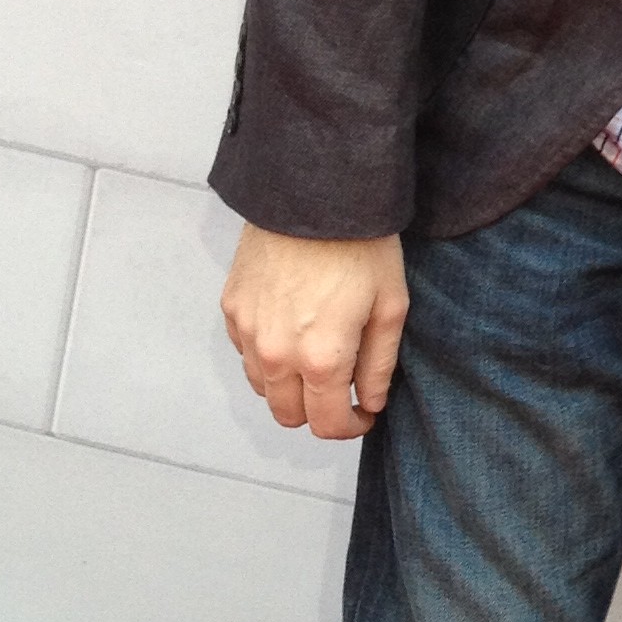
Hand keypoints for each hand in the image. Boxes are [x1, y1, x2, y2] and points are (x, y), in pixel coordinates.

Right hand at [221, 223, 408, 438]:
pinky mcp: (231, 308)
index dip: (349, 427)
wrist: (314, 193)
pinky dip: (267, 355)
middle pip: (287, 415)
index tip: (363, 413)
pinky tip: (292, 329)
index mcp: (321, 359)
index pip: (325, 424)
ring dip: (289, 385)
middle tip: (341, 387)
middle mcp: (277, 354)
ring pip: (262, 387)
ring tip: (317, 355)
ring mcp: (248, 332)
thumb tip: (368, 403)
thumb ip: (378, 365)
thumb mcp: (390, 306)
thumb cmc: (361, 246)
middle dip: (316, 411)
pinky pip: (246, 352)